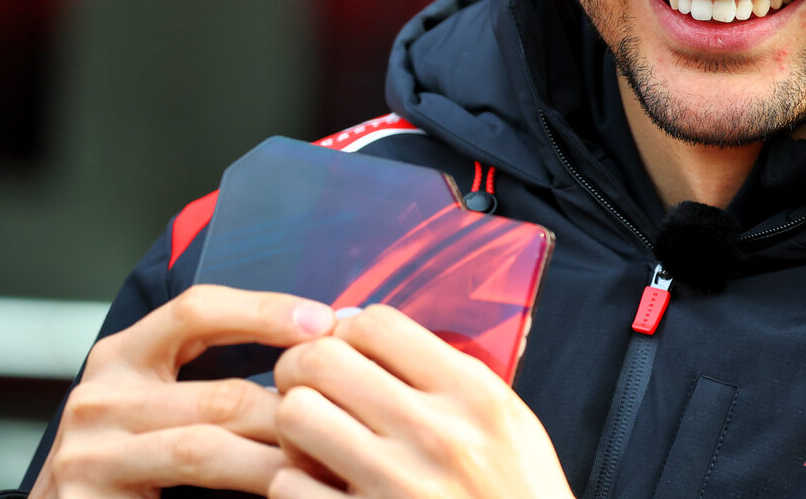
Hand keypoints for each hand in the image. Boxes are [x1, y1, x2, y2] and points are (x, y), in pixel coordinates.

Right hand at [30, 285, 336, 498]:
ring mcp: (87, 453)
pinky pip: (182, 492)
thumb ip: (226, 377)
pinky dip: (242, 492)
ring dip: (276, 460)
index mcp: (123, 355)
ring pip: (205, 448)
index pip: (197, 308)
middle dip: (292, 411)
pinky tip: (282, 493)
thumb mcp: (171, 403)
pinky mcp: (87, 498)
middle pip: (219, 392)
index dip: (265, 310)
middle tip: (350, 420)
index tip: (326, 321)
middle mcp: (98, 396)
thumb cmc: (141, 464)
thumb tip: (328, 345)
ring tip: (324, 464)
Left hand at [270, 305, 574, 498]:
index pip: (379, 324)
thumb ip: (449, 376)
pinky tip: (319, 484)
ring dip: (295, 423)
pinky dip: (294, 482)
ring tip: (312, 435)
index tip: (351, 351)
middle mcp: (434, 433)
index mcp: (474, 396)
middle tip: (312, 386)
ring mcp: (396, 485)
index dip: (350, 331)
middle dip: (305, 367)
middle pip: (323, 360)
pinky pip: (288, 484)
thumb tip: (364, 330)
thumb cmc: (517, 495)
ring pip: (295, 414)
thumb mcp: (509, 422)